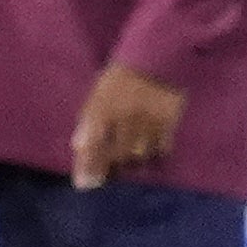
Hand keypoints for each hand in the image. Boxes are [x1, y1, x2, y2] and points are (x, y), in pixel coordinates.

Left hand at [71, 63, 183, 189]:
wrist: (157, 61)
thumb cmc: (121, 77)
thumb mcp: (97, 94)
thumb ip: (88, 122)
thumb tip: (77, 147)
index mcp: (102, 112)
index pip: (92, 146)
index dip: (87, 168)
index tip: (83, 185)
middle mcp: (124, 122)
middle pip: (115, 157)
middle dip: (108, 170)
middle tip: (105, 179)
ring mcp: (148, 126)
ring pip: (138, 158)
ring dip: (130, 166)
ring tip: (126, 168)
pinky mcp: (169, 126)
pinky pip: (161, 152)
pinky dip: (154, 158)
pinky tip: (149, 158)